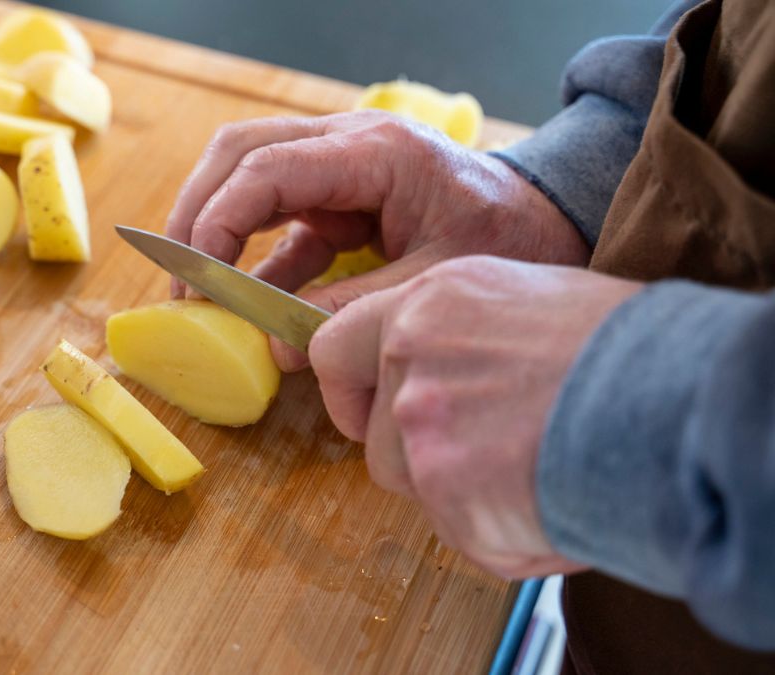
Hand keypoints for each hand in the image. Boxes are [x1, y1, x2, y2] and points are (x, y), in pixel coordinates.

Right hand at [166, 111, 588, 369]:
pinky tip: (246, 305)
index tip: (197, 280)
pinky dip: (254, 259)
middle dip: (197, 212)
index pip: (266, 168)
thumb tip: (276, 347)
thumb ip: (354, 309)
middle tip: (179, 279)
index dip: (219, 221)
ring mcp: (338, 168)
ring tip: (194, 290)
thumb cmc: (508, 240)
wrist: (546, 222)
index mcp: (374, 151)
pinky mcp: (338, 199)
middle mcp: (346, 144)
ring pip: (247, 174)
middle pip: (240, 152)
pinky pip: (279, 220)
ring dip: (213, 227)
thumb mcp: (434, 282)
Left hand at [308, 255, 641, 577]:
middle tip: (480, 453)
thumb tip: (439, 373)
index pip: (333, 348)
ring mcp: (421, 428)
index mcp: (427, 303)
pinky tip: (551, 499)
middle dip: (414, 455)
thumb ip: (459, 337)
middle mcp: (409, 360)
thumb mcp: (528, 301)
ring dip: (459, 494)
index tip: (367, 409)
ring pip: (411, 486)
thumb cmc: (625, 348)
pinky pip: (460, 532)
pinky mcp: (447, 494)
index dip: (348, 390)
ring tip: (533, 469)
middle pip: (372, 435)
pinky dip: (502, 532)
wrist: (673, 398)